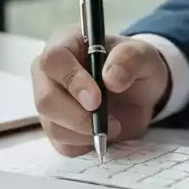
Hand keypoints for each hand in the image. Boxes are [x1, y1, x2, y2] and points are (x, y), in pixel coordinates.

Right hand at [31, 27, 170, 156]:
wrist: (140, 91)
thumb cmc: (134, 65)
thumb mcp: (143, 55)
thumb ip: (129, 59)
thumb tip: (111, 79)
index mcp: (65, 44)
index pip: (53, 61)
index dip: (72, 81)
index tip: (97, 99)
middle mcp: (48, 73)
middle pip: (46, 99)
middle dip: (78, 116)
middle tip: (110, 122)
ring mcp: (49, 102)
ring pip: (52, 126)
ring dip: (86, 132)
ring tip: (115, 125)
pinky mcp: (57, 127)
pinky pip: (63, 144)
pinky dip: (86, 144)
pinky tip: (104, 134)